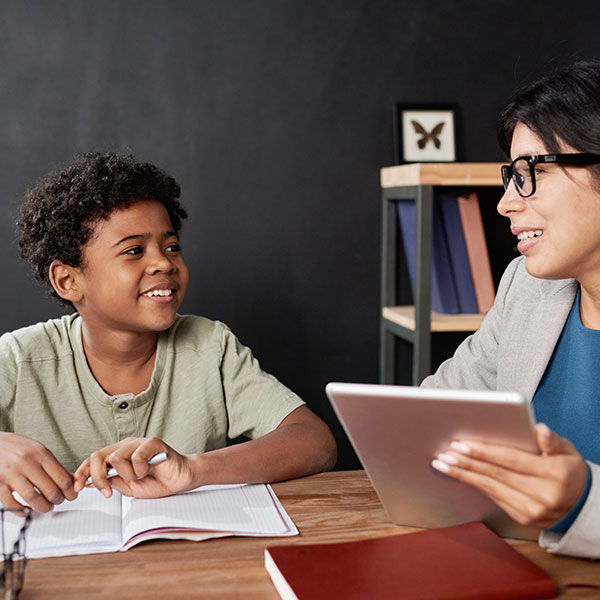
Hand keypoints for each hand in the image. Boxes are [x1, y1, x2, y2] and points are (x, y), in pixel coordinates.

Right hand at [0, 432, 76, 512]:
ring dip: (43, 507)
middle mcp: (27, 463)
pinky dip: (22, 510)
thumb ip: (53, 464)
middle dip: (58, 500)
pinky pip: (12, 503)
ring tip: (47, 507)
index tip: (72, 495)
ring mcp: (12, 474)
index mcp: (40, 454)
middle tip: (59, 501)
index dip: (70, 491)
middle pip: (50, 490)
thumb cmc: (15, 447)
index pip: (62, 478)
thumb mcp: (37, 449)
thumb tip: (71, 479)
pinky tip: (27, 510)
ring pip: (33, 498)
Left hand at [73, 437, 194, 498]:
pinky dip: (140, 469)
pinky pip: (136, 456)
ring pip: (116, 458)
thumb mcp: (128, 487)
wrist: (180, 479)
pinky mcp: (152, 442)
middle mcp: (126, 445)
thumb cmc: (157, 482)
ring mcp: (138, 442)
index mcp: (118, 454)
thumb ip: (111, 482)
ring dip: (126, 475)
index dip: (82, 473)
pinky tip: (149, 470)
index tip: (77, 489)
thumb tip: (88, 482)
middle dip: (98, 477)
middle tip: (107, 492)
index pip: (93, 459)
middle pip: (98, 455)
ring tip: (140, 477)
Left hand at [431, 423, 588, 527]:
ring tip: (443, 463)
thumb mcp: (569, 451)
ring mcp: (531, 510)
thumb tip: (539, 430)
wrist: (584, 507)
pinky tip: (459, 474)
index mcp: (553, 474)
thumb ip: (553, 440)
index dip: (484, 451)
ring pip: (490, 487)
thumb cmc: (571, 472)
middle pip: (495, 474)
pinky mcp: (522, 517)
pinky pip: (493, 497)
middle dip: (466, 462)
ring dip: (463, 474)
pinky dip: (474, 484)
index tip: (461, 444)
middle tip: (444, 453)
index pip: (510, 459)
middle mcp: (542, 495)